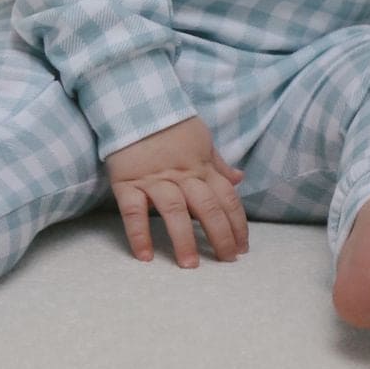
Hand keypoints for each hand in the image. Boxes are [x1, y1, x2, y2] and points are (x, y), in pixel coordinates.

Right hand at [105, 115, 248, 267]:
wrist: (134, 102)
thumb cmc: (170, 123)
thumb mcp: (200, 138)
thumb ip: (217, 163)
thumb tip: (239, 179)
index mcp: (201, 166)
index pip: (226, 198)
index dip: (237, 224)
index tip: (242, 247)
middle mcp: (181, 175)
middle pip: (206, 207)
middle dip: (219, 236)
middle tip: (226, 261)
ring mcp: (154, 179)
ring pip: (174, 211)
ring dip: (183, 239)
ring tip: (190, 265)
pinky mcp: (127, 182)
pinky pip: (133, 211)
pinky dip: (139, 234)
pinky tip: (144, 256)